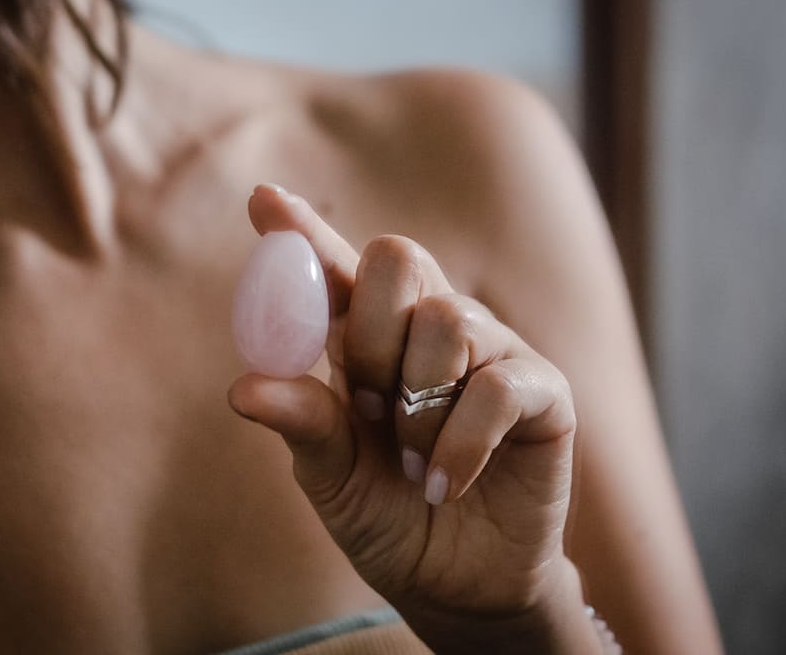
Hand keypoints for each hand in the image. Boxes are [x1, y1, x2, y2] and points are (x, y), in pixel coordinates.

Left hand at [229, 185, 583, 647]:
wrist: (456, 585)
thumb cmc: (389, 517)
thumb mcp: (331, 474)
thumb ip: (301, 422)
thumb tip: (242, 387)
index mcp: (370, 339)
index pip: (337, 269)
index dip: (304, 232)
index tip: (263, 200)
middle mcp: (432, 329)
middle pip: (398, 258)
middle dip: (370, 334)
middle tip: (368, 406)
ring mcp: (493, 353)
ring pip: (449, 321)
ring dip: (417, 406)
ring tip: (415, 464)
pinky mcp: (543, 391)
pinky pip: (499, 385)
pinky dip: (460, 442)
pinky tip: (444, 485)